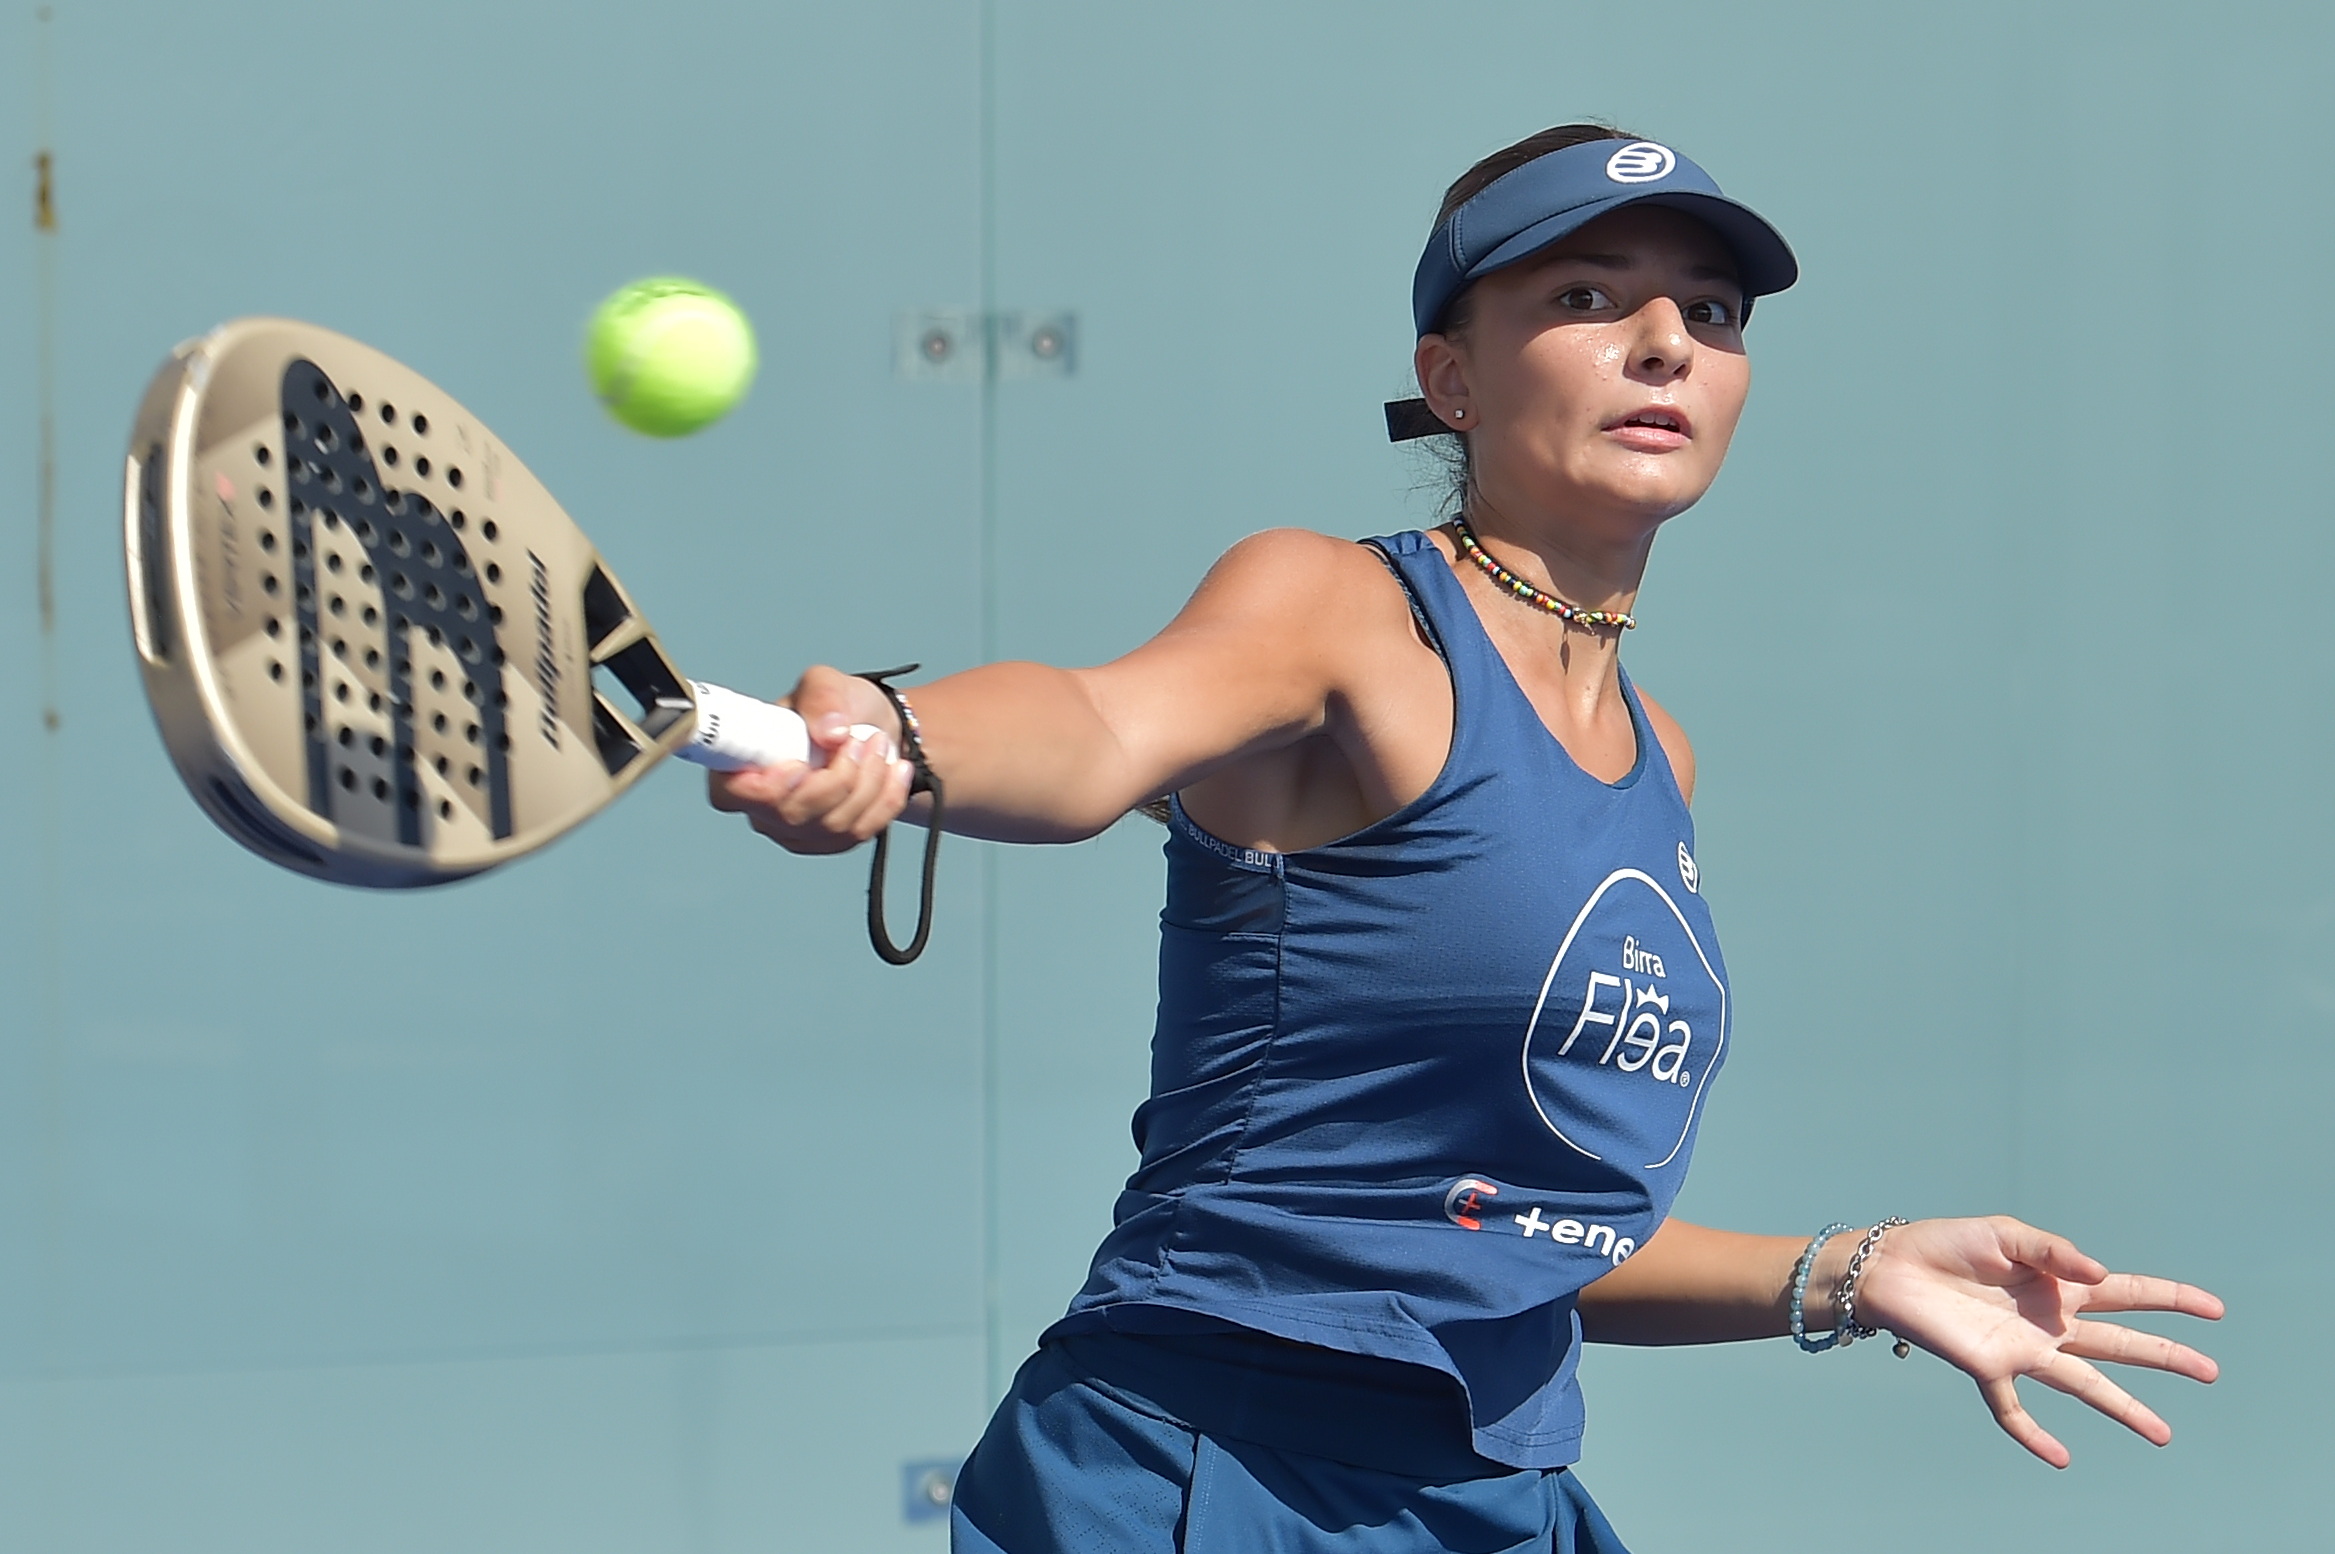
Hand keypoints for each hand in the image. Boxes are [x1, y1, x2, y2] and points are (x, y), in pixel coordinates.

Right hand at [704, 665, 912, 853]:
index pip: (730, 795)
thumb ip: (822, 697)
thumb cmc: (833, 707)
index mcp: (741, 766)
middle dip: (838, 779)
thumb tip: (831, 732)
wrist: (870, 728)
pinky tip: (896, 770)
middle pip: (792, 816)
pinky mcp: (830, 841)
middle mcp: (762, 807)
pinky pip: (860, 832)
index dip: (763, 789)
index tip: (799, 766)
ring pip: (833, 826)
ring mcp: (796, 830)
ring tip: (880, 745)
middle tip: (860, 740)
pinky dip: (886, 799)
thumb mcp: (825, 683)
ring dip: (868, 783)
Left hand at [1848, 1215, 2221, 1467]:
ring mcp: (2022, 1349)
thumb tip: (2102, 1275)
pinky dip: (2034, 1435)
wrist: (1892, 1266)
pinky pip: (2013, 1410)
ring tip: (2163, 1434)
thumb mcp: (2007, 1234)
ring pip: (2084, 1385)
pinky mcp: (1988, 1368)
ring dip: (2123, 1408)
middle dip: (2166, 1356)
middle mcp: (2050, 1323)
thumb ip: (2056, 1251)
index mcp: (2059, 1284)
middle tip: (2210, 1371)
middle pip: (2121, 1344)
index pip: (2127, 1293)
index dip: (2170, 1299)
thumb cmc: (1948, 1245)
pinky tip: (2060, 1458)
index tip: (2214, 1310)